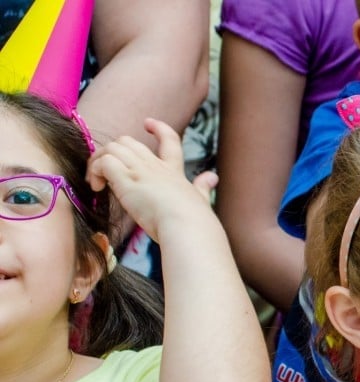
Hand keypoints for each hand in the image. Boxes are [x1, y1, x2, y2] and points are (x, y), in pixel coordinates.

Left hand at [87, 118, 216, 242]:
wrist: (187, 227)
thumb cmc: (194, 219)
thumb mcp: (201, 199)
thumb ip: (203, 187)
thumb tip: (212, 177)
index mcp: (173, 171)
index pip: (169, 139)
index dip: (158, 128)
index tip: (148, 123)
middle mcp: (155, 166)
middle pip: (128, 141)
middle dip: (112, 152)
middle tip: (105, 173)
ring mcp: (140, 171)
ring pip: (111, 148)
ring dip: (97, 162)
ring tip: (96, 182)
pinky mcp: (126, 180)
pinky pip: (103, 162)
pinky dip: (94, 171)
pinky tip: (97, 188)